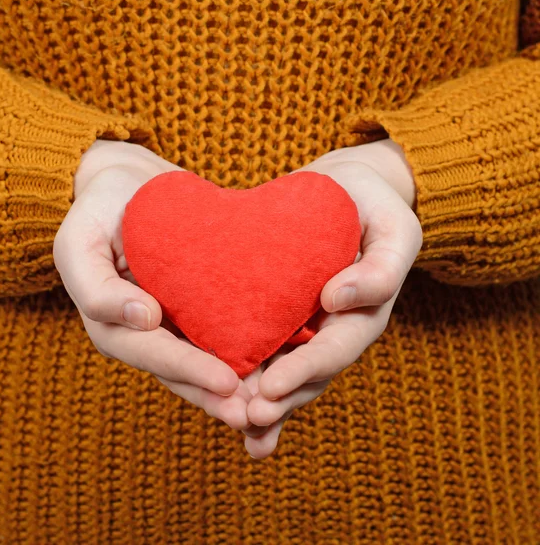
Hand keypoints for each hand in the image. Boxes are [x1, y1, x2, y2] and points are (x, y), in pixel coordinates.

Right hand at [54, 140, 253, 429]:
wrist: (127, 185)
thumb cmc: (97, 211)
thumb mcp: (78, 242)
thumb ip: (96, 287)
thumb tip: (143, 320)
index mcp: (115, 325)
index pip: (154, 354)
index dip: (189, 371)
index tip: (226, 383)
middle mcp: (146, 332)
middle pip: (184, 370)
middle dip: (219, 394)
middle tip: (258, 412)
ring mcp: (174, 321)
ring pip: (207, 360)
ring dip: (238, 384)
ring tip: (275, 401)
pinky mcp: (197, 304)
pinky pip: (222, 331)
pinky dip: (249, 349)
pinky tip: (283, 358)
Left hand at [241, 139, 422, 457]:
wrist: (345, 192)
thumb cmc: (373, 208)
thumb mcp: (393, 230)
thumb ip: (381, 268)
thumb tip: (337, 300)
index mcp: (362, 316)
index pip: (333, 351)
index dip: (304, 371)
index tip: (272, 387)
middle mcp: (331, 330)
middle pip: (305, 376)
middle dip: (277, 400)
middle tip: (246, 416)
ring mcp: (304, 326)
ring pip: (281, 371)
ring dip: (258, 400)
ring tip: (230, 420)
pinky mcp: (277, 314)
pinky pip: (262, 347)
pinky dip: (243, 376)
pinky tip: (218, 398)